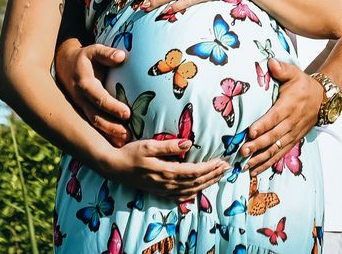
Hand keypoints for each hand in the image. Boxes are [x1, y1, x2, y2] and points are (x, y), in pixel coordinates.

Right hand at [59, 41, 131, 146]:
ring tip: (124, 142)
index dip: (113, 107)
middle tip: (127, 135)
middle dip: (111, 127)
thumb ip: (106, 53)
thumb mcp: (93, 50)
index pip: (99, 98)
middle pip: (96, 117)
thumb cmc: (84, 57)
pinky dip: (103, 135)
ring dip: (108, 134)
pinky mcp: (82, 112)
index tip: (128, 113)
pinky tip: (116, 143)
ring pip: (93, 124)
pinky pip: (92, 126)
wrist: (63, 65)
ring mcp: (80, 107)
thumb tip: (121, 56)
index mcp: (84, 84)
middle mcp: (80, 99)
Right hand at [99, 137, 226, 199]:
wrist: (114, 167)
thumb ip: (169, 146)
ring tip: (219, 176)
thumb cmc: (131, 153)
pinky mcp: (159, 192)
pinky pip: (180, 196)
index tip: (222, 161)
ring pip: (190, 190)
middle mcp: (166, 183)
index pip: (194, 171)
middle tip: (227, 168)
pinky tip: (199, 190)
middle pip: (196, 182)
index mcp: (166, 171)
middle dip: (213, 175)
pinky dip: (193, 193)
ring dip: (207, 183)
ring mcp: (163, 190)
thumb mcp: (148, 145)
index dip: (210, 167)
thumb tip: (188, 144)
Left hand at [241, 57, 323, 175]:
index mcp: (289, 105)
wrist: (323, 99)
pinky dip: (267, 164)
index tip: (250, 132)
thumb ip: (282, 69)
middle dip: (258, 145)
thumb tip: (270, 62)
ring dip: (261, 158)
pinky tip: (255, 171)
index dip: (263, 125)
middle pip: (273, 136)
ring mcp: (292, 134)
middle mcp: (291, 122)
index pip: (275, 117)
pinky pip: (280, 154)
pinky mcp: (293, 141)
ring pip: (276, 148)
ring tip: (245, 165)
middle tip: (243, 151)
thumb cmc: (303, 85)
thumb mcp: (295, 73)